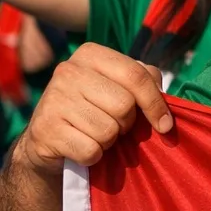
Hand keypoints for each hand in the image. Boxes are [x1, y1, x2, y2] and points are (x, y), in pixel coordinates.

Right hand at [11, 43, 169, 174]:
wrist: (49, 138)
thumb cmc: (95, 109)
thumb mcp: (119, 87)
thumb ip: (144, 81)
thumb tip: (161, 92)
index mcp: (90, 54)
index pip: (136, 75)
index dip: (156, 103)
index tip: (165, 124)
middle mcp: (67, 70)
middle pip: (124, 105)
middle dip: (127, 123)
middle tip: (114, 124)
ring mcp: (53, 99)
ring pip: (108, 130)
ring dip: (109, 141)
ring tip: (94, 134)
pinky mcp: (45, 129)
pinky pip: (91, 150)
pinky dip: (93, 156)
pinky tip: (81, 146)